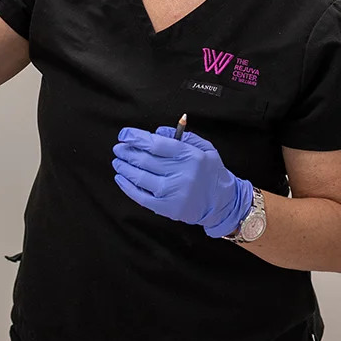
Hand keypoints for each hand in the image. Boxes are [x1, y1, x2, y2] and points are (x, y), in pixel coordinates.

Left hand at [112, 126, 252, 238]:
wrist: (223, 203)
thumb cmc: (211, 172)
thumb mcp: (204, 147)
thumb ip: (181, 136)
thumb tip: (157, 132)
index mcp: (190, 156)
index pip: (156, 144)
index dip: (136, 137)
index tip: (124, 134)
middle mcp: (181, 174)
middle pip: (145, 160)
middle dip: (127, 152)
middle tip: (118, 148)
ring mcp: (173, 192)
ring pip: (140, 177)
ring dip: (124, 167)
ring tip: (117, 161)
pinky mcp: (167, 208)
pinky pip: (141, 196)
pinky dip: (127, 186)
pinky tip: (121, 178)